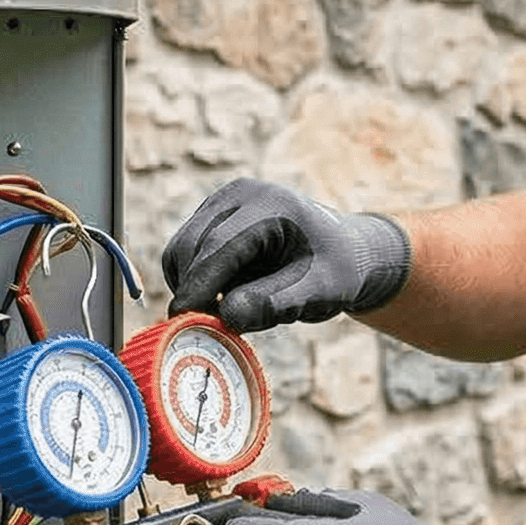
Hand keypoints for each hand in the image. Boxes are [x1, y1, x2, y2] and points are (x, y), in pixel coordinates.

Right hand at [162, 178, 411, 331]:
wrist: (344, 251)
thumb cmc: (336, 270)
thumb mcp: (319, 292)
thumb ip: (275, 303)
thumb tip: (226, 316)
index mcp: (270, 204)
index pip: (219, 245)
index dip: (198, 285)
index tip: (182, 320)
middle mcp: (240, 195)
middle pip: (191, 244)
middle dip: (191, 289)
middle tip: (204, 330)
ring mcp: (222, 202)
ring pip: (181, 249)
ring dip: (192, 285)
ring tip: (227, 312)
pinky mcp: (212, 217)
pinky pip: (186, 253)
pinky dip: (195, 280)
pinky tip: (224, 296)